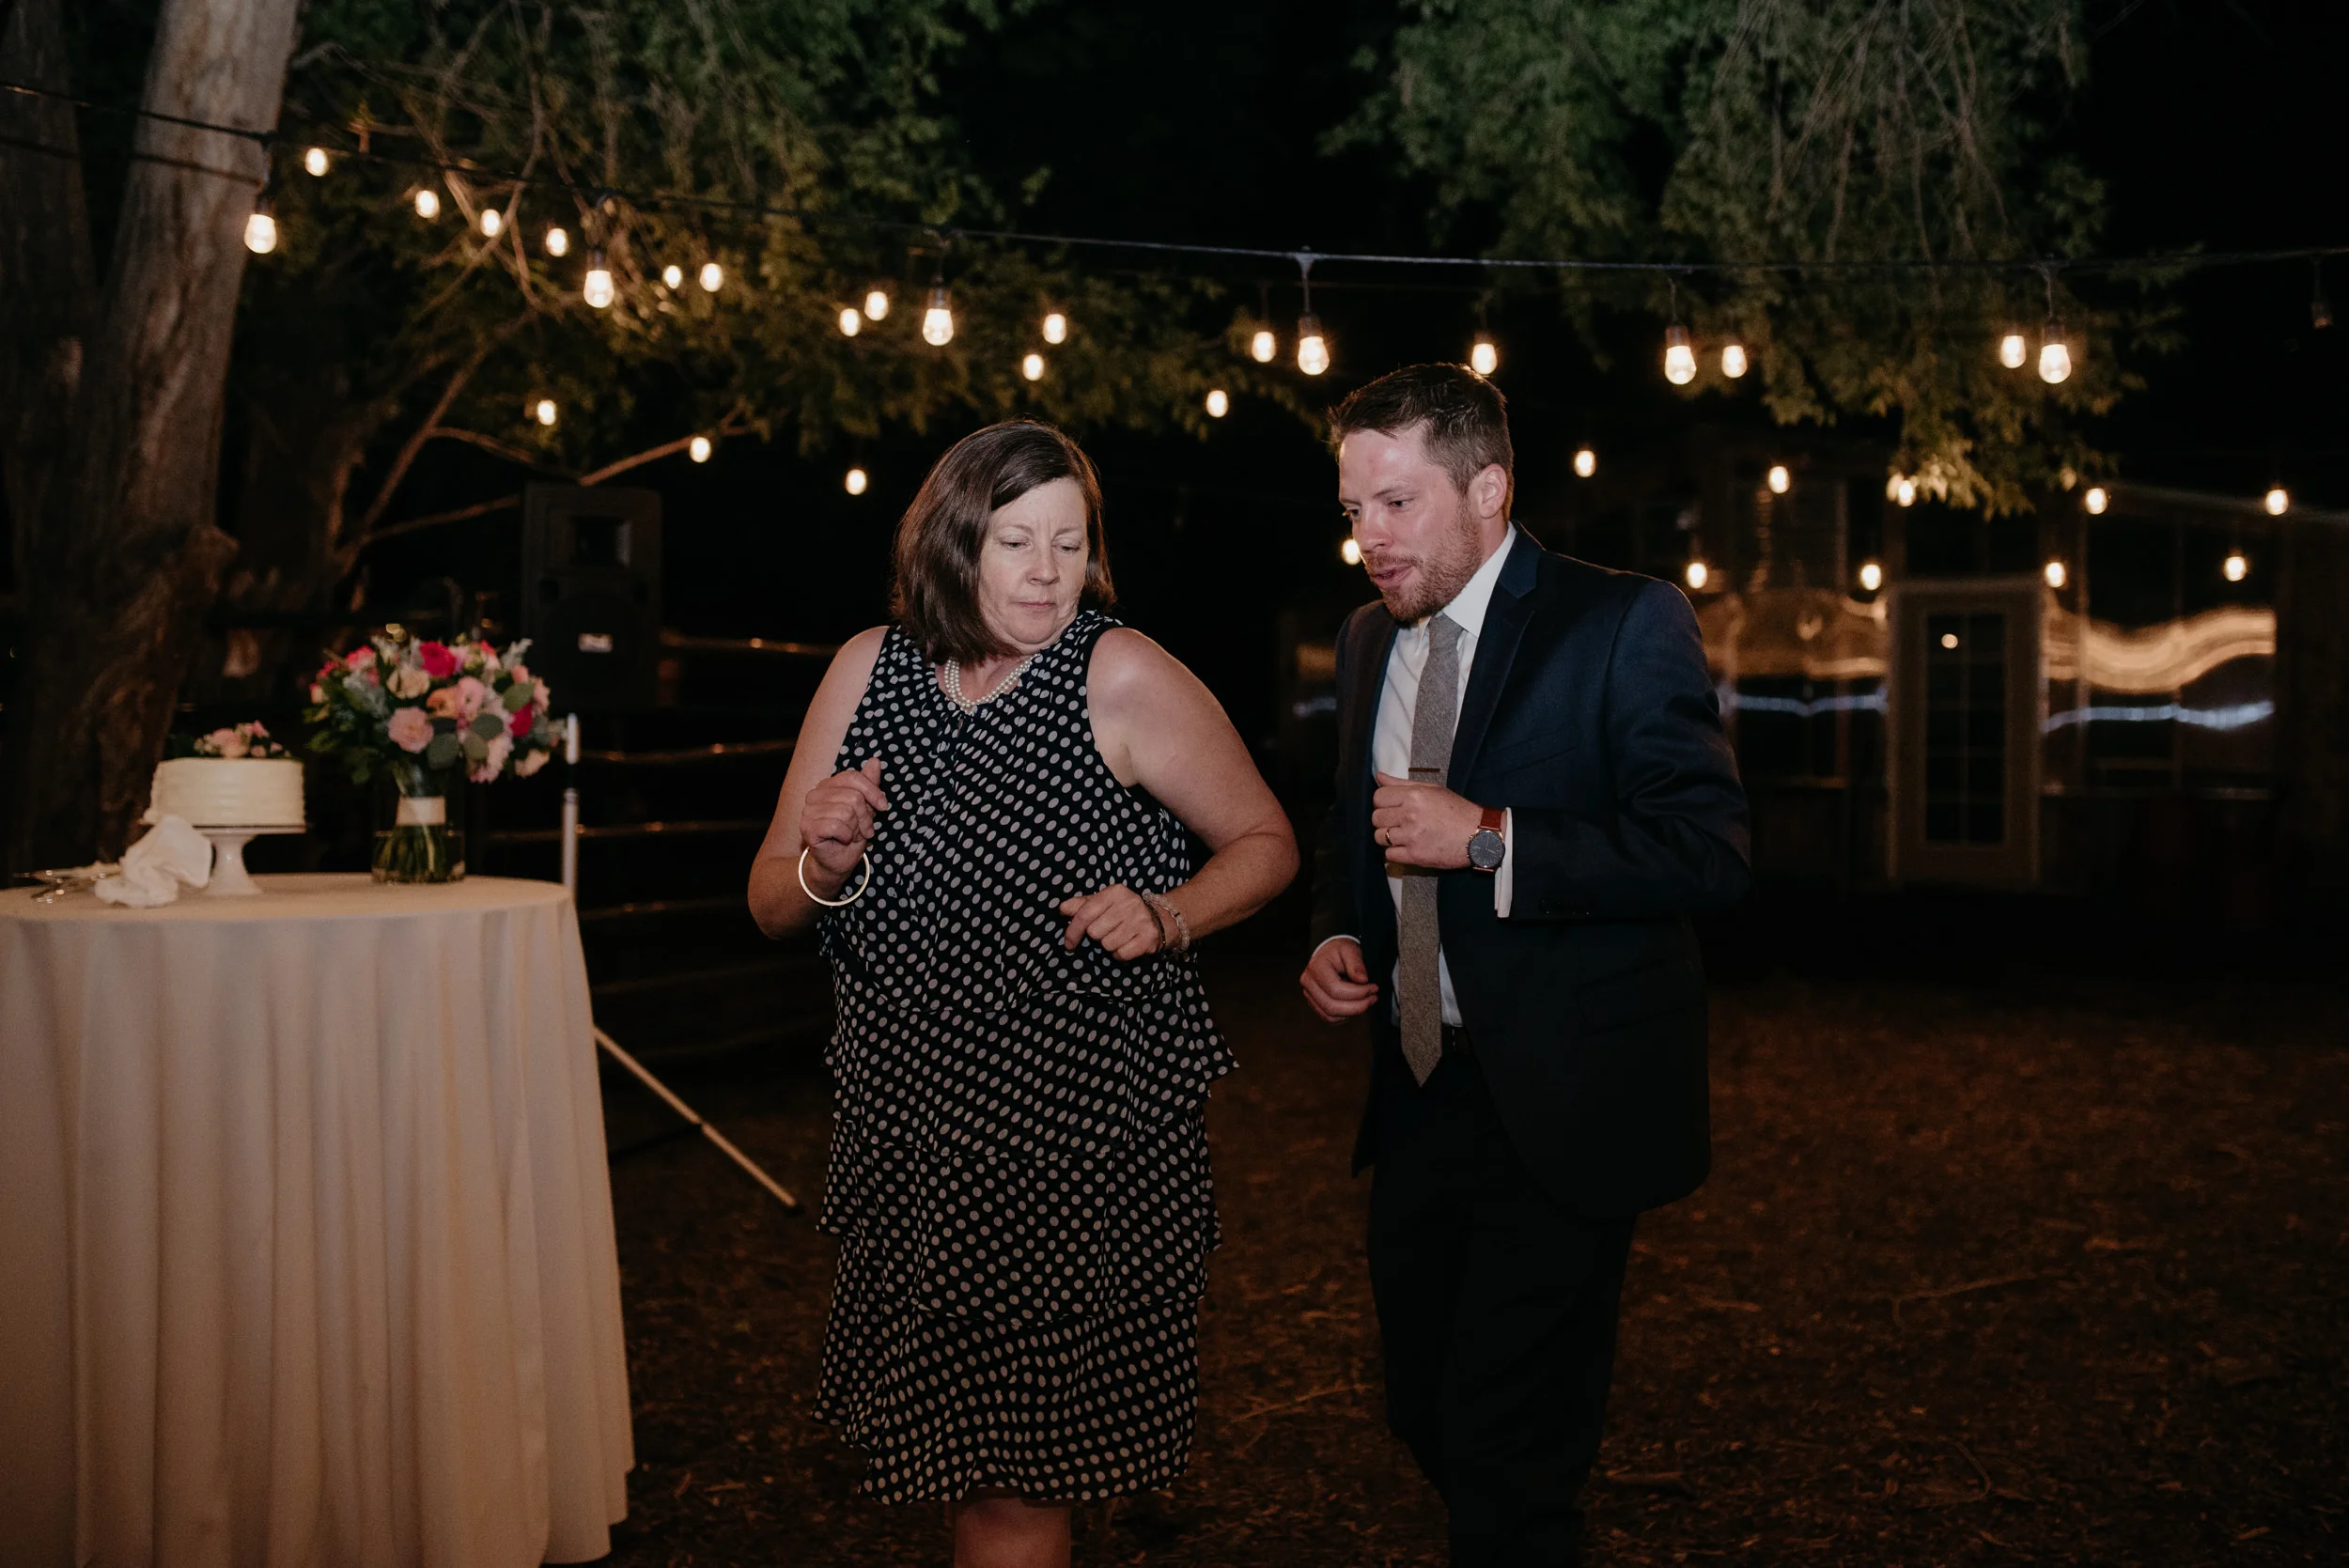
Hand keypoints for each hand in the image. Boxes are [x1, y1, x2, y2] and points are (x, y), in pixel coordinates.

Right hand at [800, 758, 886, 889]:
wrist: (838, 861)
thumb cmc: (851, 833)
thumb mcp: (866, 806)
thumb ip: (868, 784)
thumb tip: (875, 760)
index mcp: (828, 785)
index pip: (852, 777)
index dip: (872, 791)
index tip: (883, 806)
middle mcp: (814, 794)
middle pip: (853, 797)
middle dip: (865, 817)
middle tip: (863, 829)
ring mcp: (808, 811)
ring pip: (847, 811)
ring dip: (856, 828)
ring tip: (852, 835)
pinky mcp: (807, 827)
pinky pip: (836, 825)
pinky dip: (846, 835)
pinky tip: (843, 840)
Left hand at [1057, 884, 1164, 959]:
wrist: (1160, 918)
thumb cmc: (1124, 911)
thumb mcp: (1103, 903)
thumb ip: (1081, 905)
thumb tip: (1062, 908)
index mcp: (1115, 892)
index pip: (1085, 914)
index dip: (1072, 931)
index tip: (1069, 943)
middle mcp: (1130, 903)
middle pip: (1094, 932)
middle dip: (1097, 936)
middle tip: (1108, 931)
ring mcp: (1141, 920)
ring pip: (1107, 945)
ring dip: (1109, 945)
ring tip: (1120, 937)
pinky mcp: (1149, 937)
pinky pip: (1121, 954)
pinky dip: (1120, 954)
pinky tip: (1127, 945)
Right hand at [1300, 936, 1378, 1021]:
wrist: (1330, 952)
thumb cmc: (1340, 950)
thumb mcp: (1351, 949)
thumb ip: (1357, 964)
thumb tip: (1363, 981)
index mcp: (1316, 968)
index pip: (1336, 990)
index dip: (1358, 993)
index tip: (1374, 988)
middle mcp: (1308, 983)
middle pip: (1331, 1007)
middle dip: (1357, 1006)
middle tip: (1373, 998)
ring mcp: (1309, 995)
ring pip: (1330, 1016)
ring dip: (1352, 1013)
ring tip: (1367, 1002)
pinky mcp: (1315, 1004)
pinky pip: (1330, 1018)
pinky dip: (1346, 1016)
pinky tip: (1357, 1005)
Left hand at [1371, 771, 1482, 869]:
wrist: (1479, 835)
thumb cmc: (1458, 811)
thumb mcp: (1433, 790)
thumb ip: (1403, 783)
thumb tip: (1379, 776)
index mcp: (1414, 795)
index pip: (1378, 797)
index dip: (1382, 803)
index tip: (1391, 807)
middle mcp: (1410, 814)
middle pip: (1376, 818)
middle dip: (1384, 820)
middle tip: (1398, 822)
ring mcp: (1412, 836)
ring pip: (1380, 837)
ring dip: (1388, 837)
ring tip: (1403, 835)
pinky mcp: (1415, 855)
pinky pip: (1389, 855)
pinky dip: (1395, 853)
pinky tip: (1407, 847)